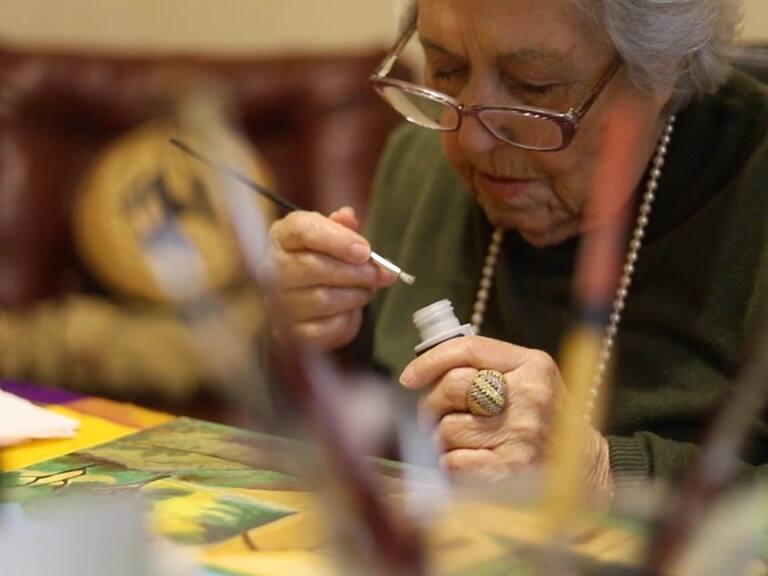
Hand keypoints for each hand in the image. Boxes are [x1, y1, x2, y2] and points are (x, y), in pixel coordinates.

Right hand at [269, 207, 395, 350]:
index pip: (303, 230)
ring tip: (367, 290)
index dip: (338, 239)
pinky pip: (325, 326)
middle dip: (356, 272)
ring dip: (355, 295)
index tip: (365, 250)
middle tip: (381, 275)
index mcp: (282, 236)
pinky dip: (345, 320)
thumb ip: (342, 226)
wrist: (301, 304)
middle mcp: (271, 268)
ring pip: (323, 299)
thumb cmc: (320, 262)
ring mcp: (277, 302)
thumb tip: (349, 217)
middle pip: (315, 267)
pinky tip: (349, 310)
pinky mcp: (289, 332)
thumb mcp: (332, 237)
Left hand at [399, 336, 612, 488]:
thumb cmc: (543, 416)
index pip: (467, 350)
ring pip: (447, 428)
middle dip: (431, 403)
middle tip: (434, 416)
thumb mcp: (528, 377)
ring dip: (443, 438)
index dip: (429, 362)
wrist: (583, 466)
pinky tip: (469, 461)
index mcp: (532, 365)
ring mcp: (521, 435)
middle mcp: (529, 396)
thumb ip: (486, 365)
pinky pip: (453, 462)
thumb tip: (422, 372)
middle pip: (452, 387)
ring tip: (460, 441)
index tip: (409, 377)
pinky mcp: (510, 471)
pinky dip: (451, 464)